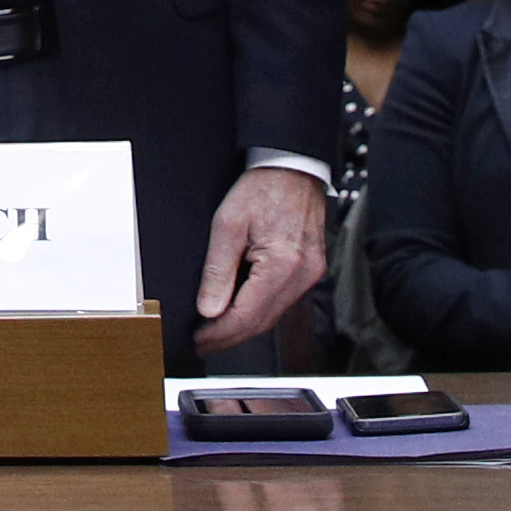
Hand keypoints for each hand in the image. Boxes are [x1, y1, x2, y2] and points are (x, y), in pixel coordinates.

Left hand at [192, 163, 326, 349]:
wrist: (293, 168)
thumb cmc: (262, 188)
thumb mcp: (227, 224)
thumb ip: (218, 270)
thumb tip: (208, 309)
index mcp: (282, 265)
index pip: (247, 316)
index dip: (220, 333)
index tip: (200, 339)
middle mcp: (302, 275)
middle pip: (262, 322)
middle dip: (230, 336)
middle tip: (204, 343)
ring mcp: (310, 274)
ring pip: (273, 315)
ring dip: (245, 326)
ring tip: (216, 331)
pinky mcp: (311, 269)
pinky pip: (283, 301)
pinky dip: (260, 311)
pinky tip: (241, 312)